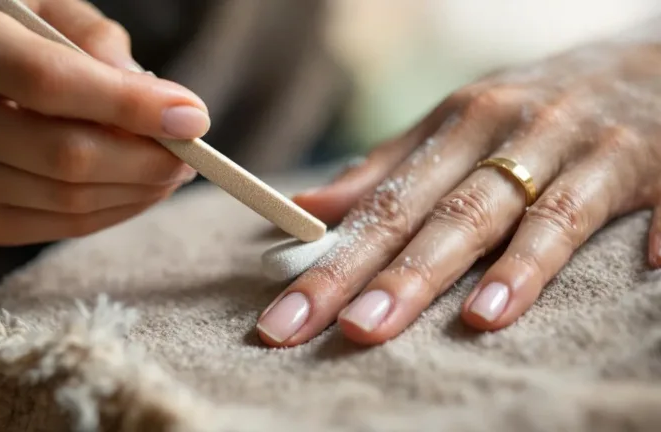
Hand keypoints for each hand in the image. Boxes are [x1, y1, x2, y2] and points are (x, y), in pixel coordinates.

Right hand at [0, 0, 209, 244]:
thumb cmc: (7, 41)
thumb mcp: (48, 11)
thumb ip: (96, 38)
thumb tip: (150, 92)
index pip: (52, 84)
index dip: (131, 106)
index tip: (192, 117)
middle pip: (67, 156)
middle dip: (148, 160)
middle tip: (190, 152)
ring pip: (72, 201)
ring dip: (141, 189)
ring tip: (172, 169)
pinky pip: (66, 226)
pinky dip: (118, 210)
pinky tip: (139, 188)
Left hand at [256, 40, 660, 345]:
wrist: (639, 59)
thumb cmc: (530, 106)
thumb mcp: (454, 124)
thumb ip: (388, 169)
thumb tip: (313, 204)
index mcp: (459, 125)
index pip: (386, 206)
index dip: (334, 264)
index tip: (289, 317)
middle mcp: (516, 132)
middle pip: (452, 214)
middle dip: (400, 276)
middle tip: (352, 330)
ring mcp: (587, 146)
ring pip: (546, 210)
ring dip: (517, 263)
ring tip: (478, 317)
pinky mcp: (651, 162)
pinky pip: (654, 201)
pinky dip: (657, 230)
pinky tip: (645, 265)